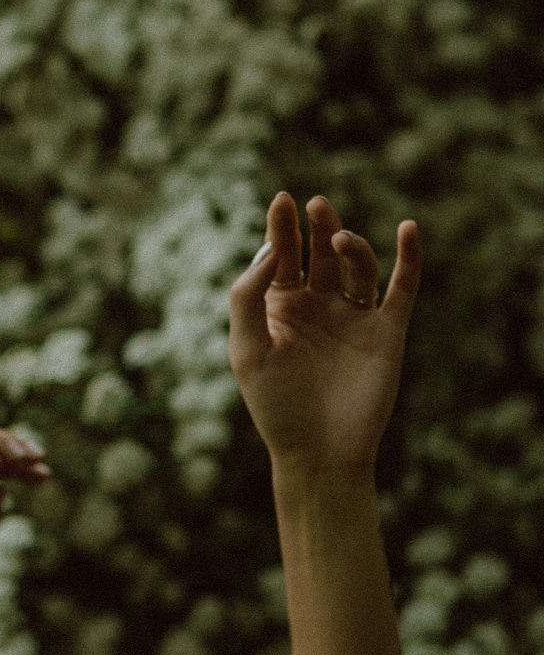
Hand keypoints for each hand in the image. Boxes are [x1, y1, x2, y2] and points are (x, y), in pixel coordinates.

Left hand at [229, 193, 420, 476]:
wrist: (318, 453)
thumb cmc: (275, 406)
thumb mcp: (246, 349)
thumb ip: (248, 296)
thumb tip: (269, 250)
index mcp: (279, 308)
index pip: (281, 256)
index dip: (282, 227)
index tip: (281, 201)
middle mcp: (317, 307)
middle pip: (318, 253)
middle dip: (317, 227)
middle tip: (315, 205)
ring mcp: (352, 318)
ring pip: (356, 266)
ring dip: (350, 246)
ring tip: (338, 239)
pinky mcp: (386, 333)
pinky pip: (401, 289)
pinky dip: (408, 259)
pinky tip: (408, 230)